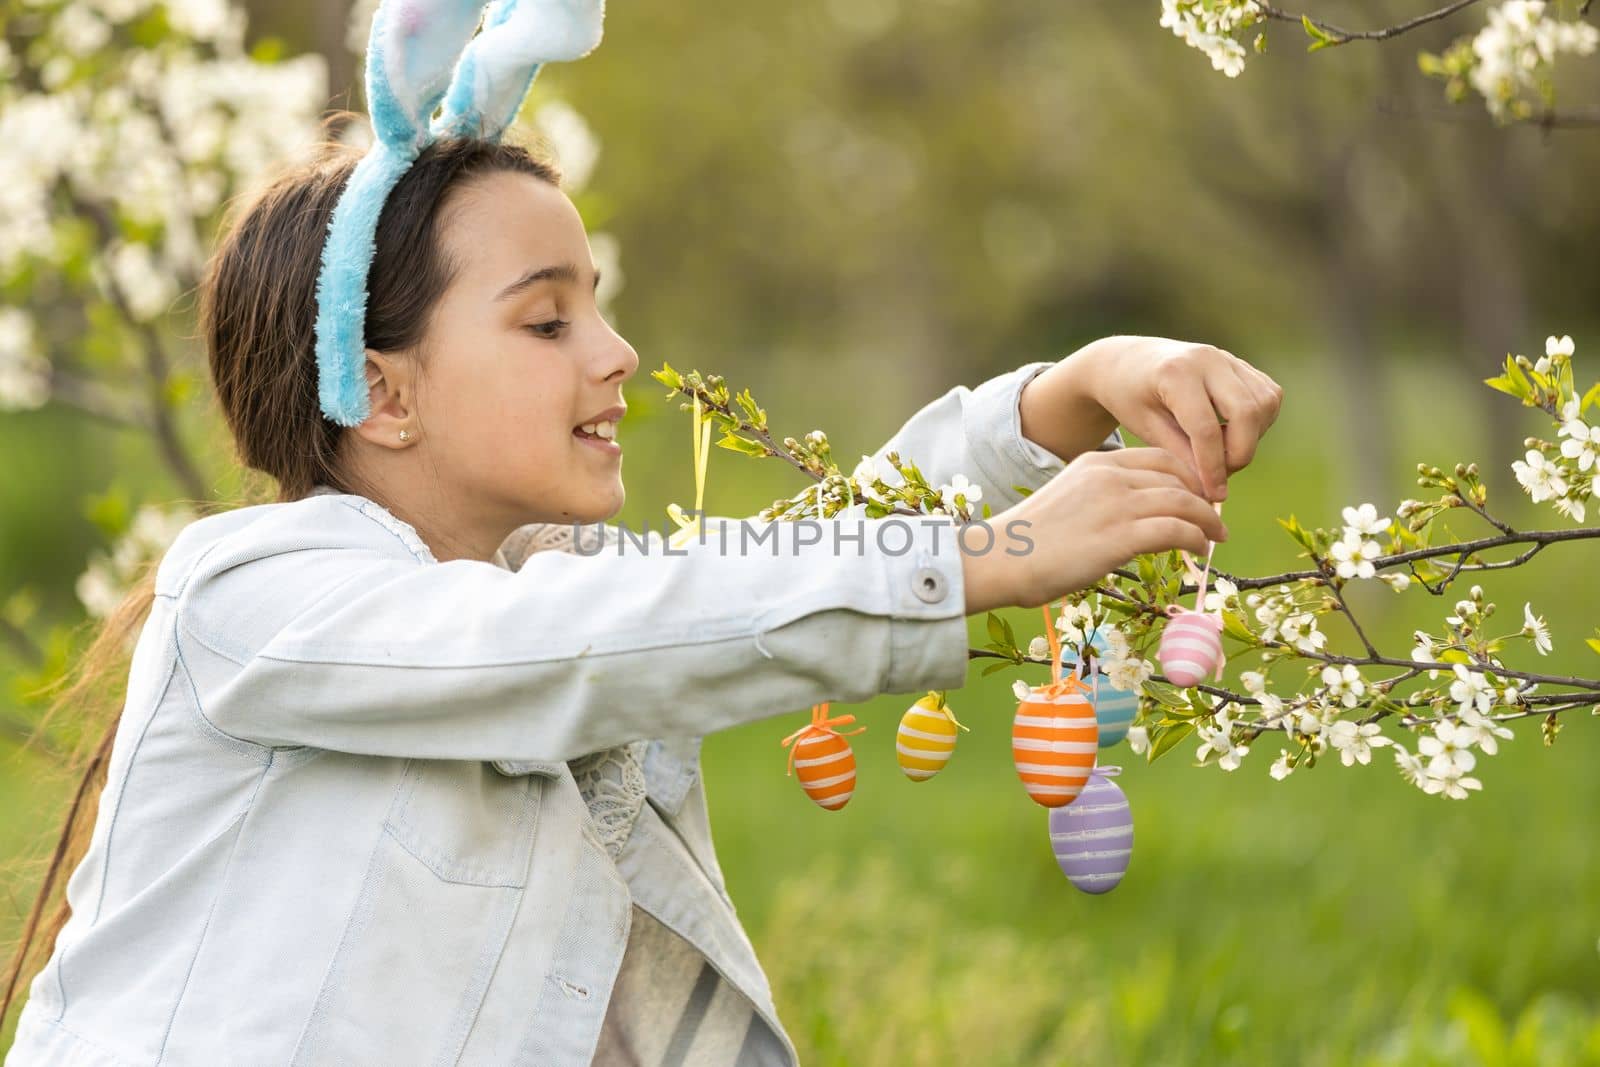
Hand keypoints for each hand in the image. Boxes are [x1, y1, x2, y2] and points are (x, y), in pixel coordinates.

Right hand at [962, 447, 1226, 612]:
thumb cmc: (1027, 542)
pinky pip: (1177, 530)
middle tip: (1214, 519)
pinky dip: (1197, 539)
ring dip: (1208, 520)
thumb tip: (1128, 524)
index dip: (1188, 477)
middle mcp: (1110, 476)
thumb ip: (1099, 501)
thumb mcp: (1067, 503)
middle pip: (1178, 477)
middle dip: (1203, 498)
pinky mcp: (1121, 536)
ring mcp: (1117, 505)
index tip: (1198, 497)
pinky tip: (1200, 551)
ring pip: (1185, 501)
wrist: (999, 559)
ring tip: (1216, 537)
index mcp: (1096, 463)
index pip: (1160, 459)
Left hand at [1018, 335, 1283, 501]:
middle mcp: (1208, 359)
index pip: (1205, 428)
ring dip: (1251, 438)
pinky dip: (1258, 423)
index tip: (1213, 494)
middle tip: (1219, 475)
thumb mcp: (1146, 428)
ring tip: (1220, 453)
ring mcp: (1229, 359)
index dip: (1213, 467)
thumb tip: (1212, 489)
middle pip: (1247, 412)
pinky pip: (1269, 398)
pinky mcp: (1243, 366)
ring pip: (1264, 404)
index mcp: (1175, 373)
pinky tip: (1232, 434)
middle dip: (1240, 453)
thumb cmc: (1132, 398)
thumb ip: (1180, 455)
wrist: (1130, 363)